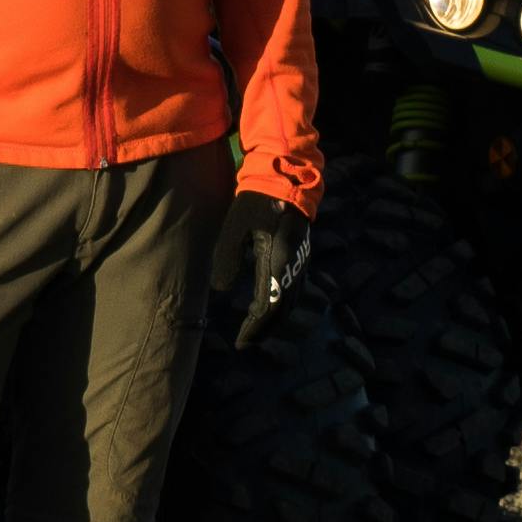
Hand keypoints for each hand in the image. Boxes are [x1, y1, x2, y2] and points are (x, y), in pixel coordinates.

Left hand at [222, 190, 314, 351]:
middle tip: (247, 342)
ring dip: (274, 318)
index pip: (268, 306)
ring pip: (291, 300)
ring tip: (257, 329)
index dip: (255, 328)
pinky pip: (294, 289)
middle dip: (265, 329)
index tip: (241, 342)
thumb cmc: (256, 201)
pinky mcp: (300, 256)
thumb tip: (221, 290)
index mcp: (277, 261)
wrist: (286, 179)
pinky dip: (281, 304)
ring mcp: (301, 261)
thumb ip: (227, 259)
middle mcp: (294, 266)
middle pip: (283, 309)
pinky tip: (268, 305)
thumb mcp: (235, 227)